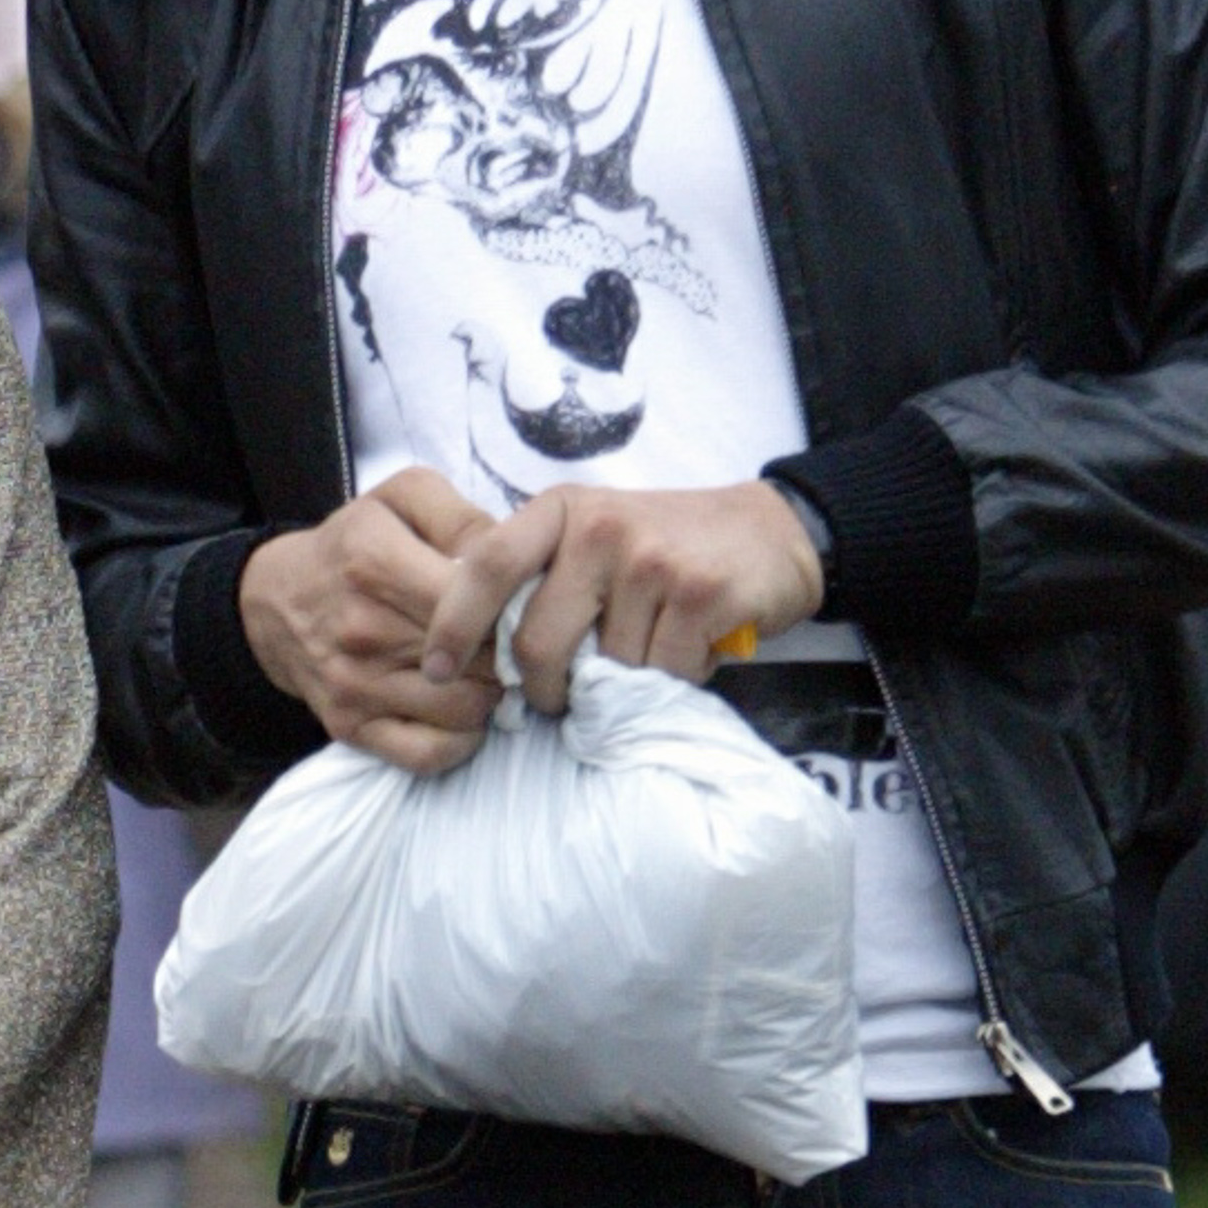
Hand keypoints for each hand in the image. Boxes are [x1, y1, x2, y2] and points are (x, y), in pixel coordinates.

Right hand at [237, 469, 501, 771]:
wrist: (276, 602)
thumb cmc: (353, 546)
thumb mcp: (402, 500)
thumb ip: (462, 516)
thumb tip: (514, 557)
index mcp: (375, 561)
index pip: (476, 597)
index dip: (514, 603)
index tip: (521, 603)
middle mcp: (362, 627)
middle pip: (481, 657)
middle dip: (510, 652)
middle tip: (511, 641)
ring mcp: (354, 684)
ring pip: (467, 709)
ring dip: (491, 695)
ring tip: (484, 671)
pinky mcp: (350, 727)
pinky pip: (430, 755)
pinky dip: (460, 741)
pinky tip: (462, 712)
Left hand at [422, 475, 826, 719]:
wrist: (772, 533)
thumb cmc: (667, 546)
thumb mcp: (594, 537)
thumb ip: (543, 579)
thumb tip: (485, 657)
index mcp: (561, 511)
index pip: (486, 565)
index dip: (453, 623)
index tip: (435, 669)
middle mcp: (601, 528)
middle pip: (537, 643)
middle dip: (546, 690)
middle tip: (566, 696)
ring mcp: (652, 559)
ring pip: (604, 669)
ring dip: (625, 683)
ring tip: (652, 651)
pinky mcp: (700, 593)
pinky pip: (662, 673)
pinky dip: (674, 678)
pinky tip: (689, 649)